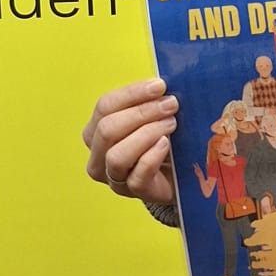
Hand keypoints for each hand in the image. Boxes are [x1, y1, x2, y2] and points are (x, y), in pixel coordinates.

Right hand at [83, 78, 177, 203]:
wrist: (179, 176)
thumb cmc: (161, 142)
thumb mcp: (151, 118)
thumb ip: (149, 101)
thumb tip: (160, 84)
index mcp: (96, 132)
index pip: (104, 106)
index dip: (132, 93)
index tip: (159, 86)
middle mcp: (98, 156)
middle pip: (107, 129)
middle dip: (142, 112)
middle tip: (171, 105)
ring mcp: (114, 178)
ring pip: (116, 155)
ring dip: (147, 134)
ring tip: (171, 124)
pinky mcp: (134, 192)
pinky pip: (137, 176)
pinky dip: (152, 156)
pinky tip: (166, 145)